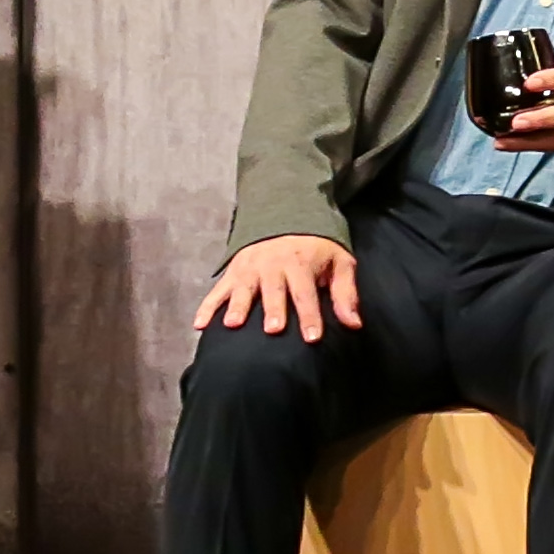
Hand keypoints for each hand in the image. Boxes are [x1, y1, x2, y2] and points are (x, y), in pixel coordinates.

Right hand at [196, 233, 362, 338]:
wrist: (285, 216)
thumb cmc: (316, 248)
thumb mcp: (339, 263)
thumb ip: (346, 294)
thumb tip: (354, 324)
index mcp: (301, 264)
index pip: (307, 293)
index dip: (310, 316)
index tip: (312, 337)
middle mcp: (273, 266)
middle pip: (274, 291)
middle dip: (273, 309)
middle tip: (272, 330)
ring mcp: (250, 268)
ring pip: (243, 289)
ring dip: (238, 306)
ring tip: (233, 324)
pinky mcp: (233, 272)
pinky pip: (218, 290)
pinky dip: (207, 306)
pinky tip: (199, 325)